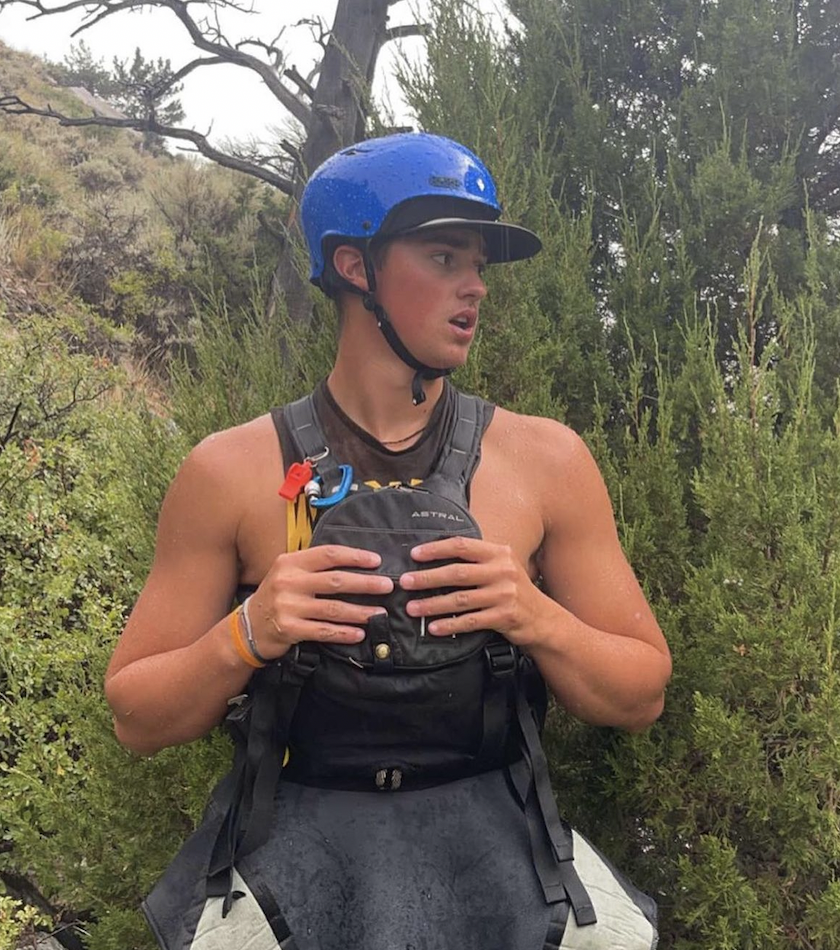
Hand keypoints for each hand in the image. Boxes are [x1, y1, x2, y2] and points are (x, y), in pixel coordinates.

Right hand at [248, 545, 393, 658]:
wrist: (248, 626)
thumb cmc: (276, 596)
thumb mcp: (287, 573)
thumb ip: (313, 566)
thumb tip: (354, 564)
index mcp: (291, 563)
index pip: (329, 555)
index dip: (355, 557)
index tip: (376, 561)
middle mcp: (289, 582)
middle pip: (336, 581)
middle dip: (365, 584)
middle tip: (387, 586)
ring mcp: (288, 606)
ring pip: (333, 608)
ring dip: (360, 611)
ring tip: (380, 613)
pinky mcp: (290, 629)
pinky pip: (324, 631)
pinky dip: (344, 633)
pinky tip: (359, 633)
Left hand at [399, 536, 541, 645]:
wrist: (542, 618)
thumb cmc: (514, 590)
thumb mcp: (501, 566)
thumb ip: (477, 559)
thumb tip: (436, 555)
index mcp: (499, 553)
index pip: (462, 546)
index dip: (436, 549)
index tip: (415, 554)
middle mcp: (502, 571)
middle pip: (458, 573)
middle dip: (428, 578)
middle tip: (405, 582)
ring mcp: (504, 594)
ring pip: (460, 599)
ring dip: (433, 604)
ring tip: (413, 608)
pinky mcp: (504, 616)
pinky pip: (470, 621)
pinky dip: (450, 625)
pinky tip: (434, 627)